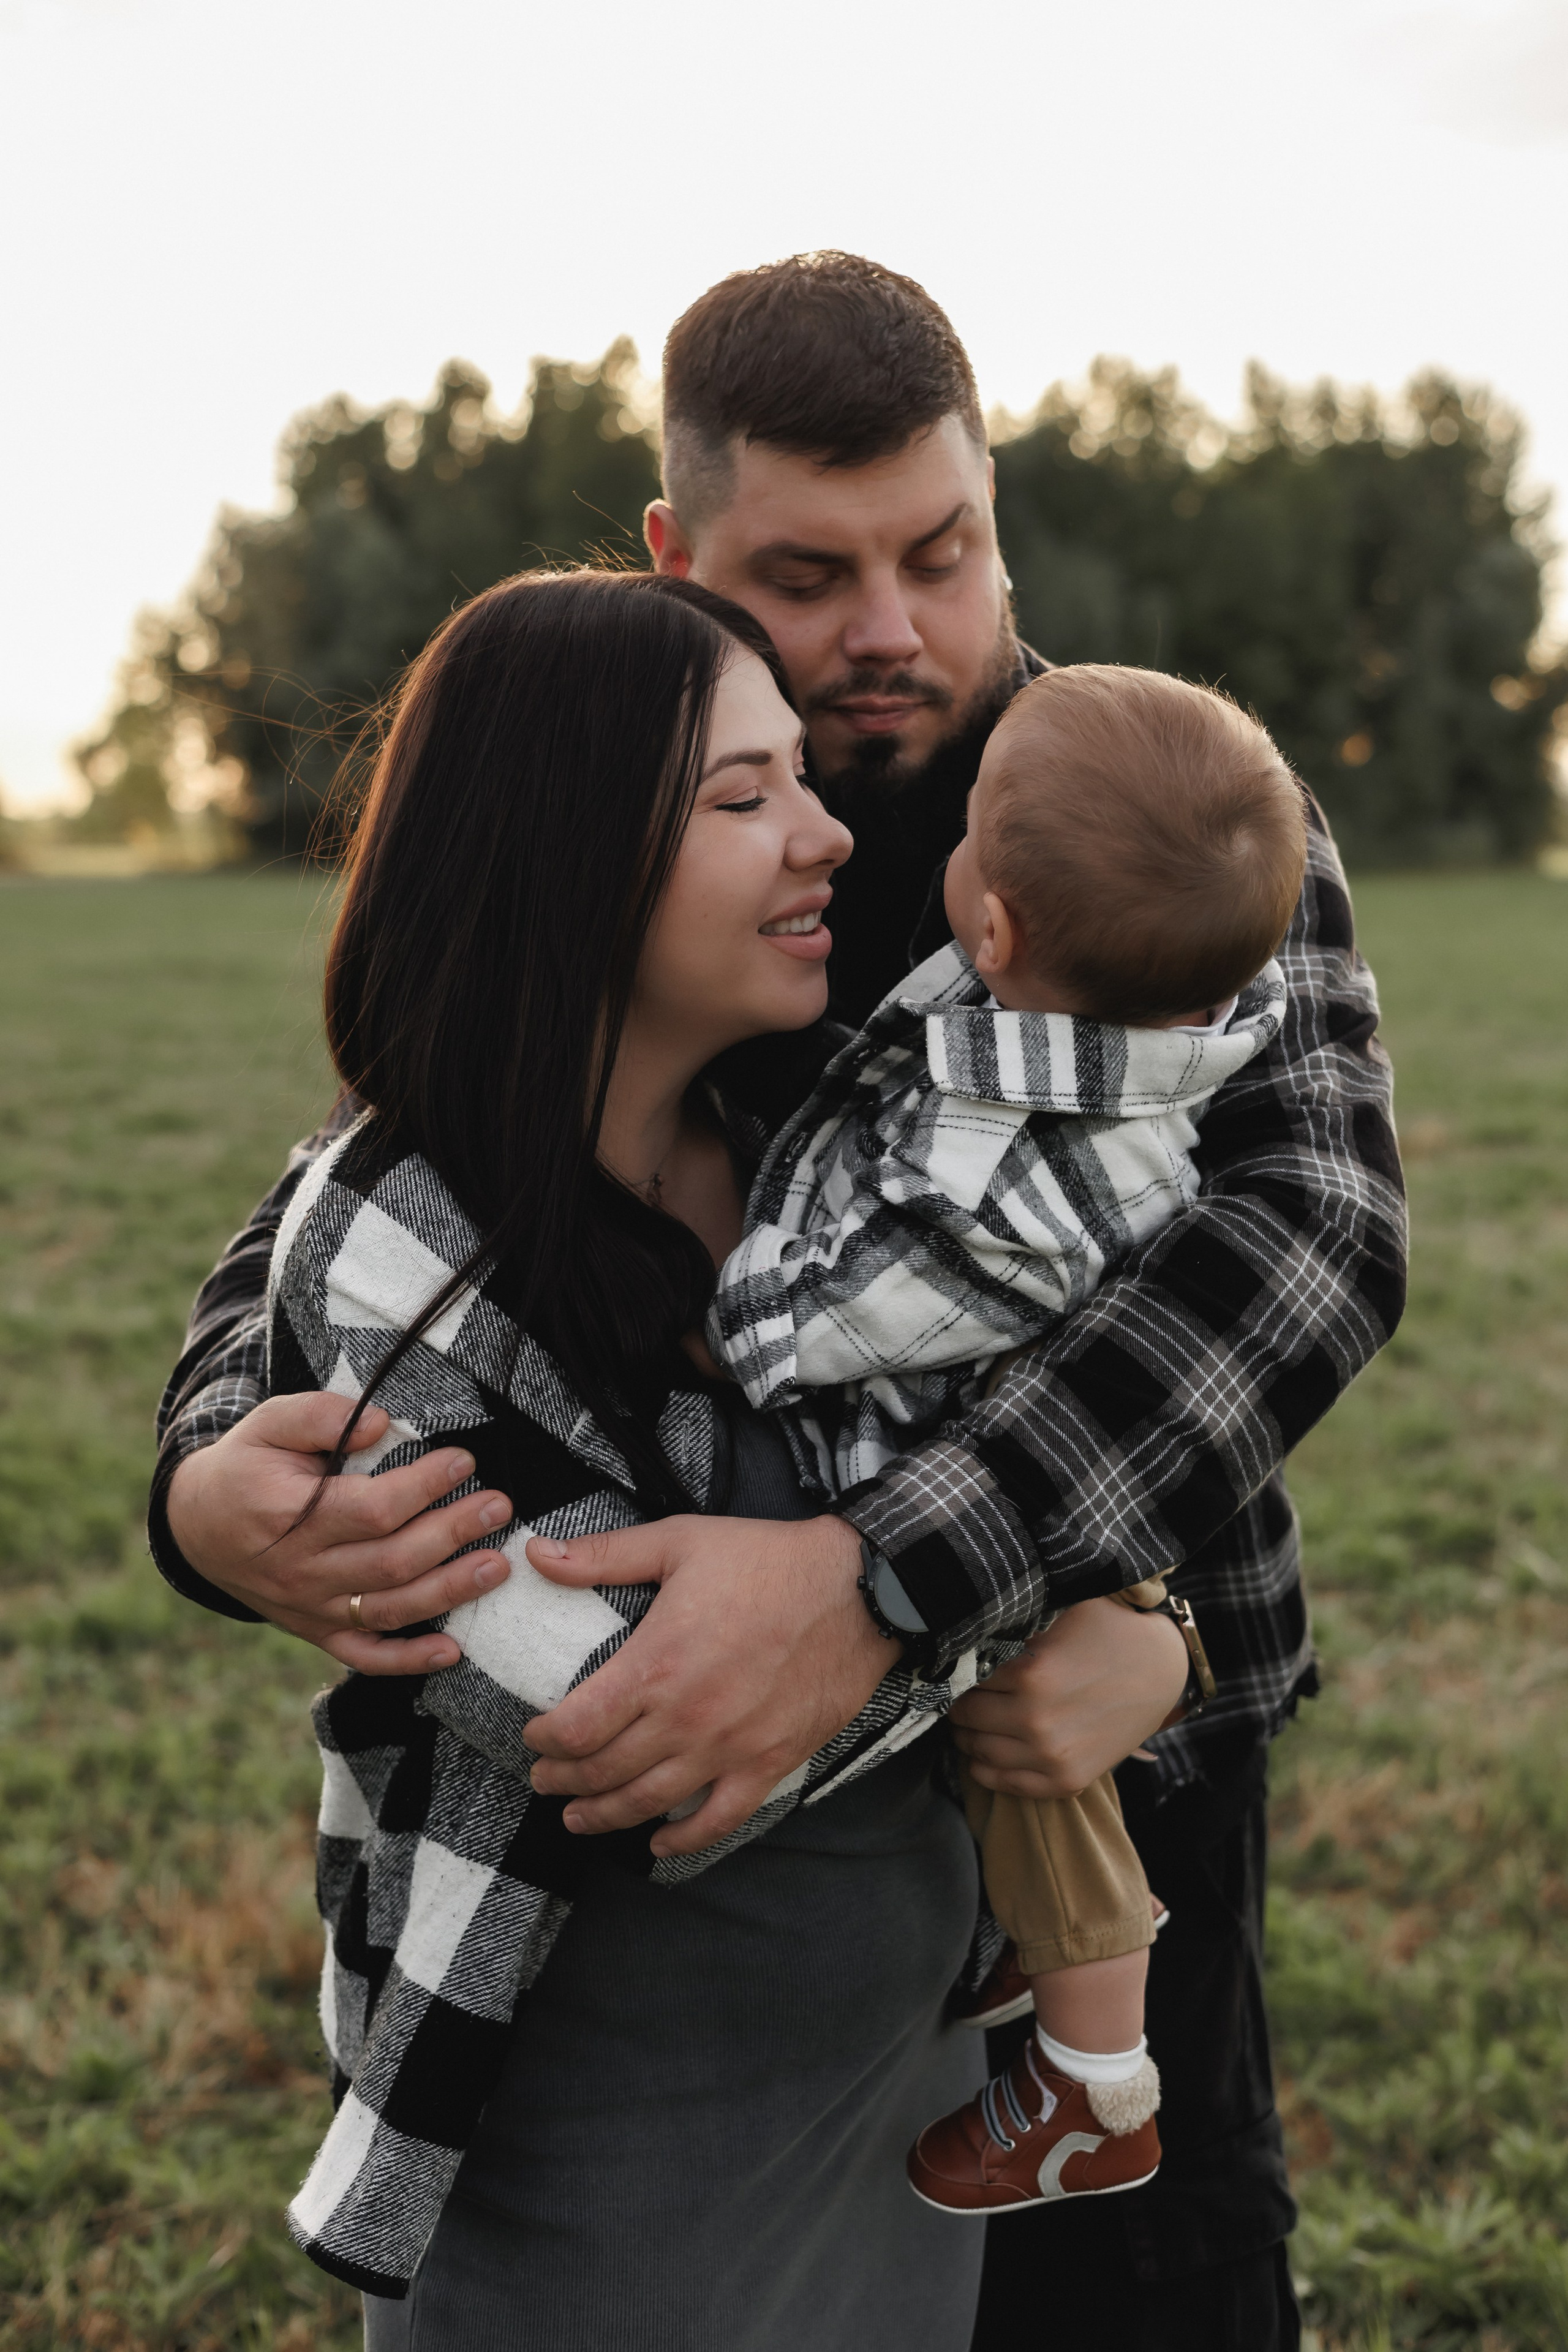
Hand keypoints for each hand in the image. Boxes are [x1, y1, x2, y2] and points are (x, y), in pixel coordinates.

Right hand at [164, 1393, 513, 1673]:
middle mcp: (300, 1571)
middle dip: (452, 1534)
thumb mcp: (267, 1424)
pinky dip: (407, 1660)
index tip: (463, 1462)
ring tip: (496, 1566)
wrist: (196, 1527)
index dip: (422, 1487)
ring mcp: (308, 1608)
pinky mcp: (314, 1631)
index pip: (370, 1509)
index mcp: (287, 1516)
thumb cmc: (245, 1467)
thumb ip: (319, 1415)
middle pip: (390, 1561)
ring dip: (448, 1592)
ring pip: (388, 1609)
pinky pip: (363, 1654)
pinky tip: (451, 1650)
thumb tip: (381, 1423)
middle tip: (498, 1507)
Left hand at [522, 1514, 893, 1857]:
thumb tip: (537, 1555)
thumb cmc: (767, 1561)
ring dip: (604, 1815)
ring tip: (578, 1817)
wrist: (857, 1589)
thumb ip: (603, 1555)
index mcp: (657, 1665)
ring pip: (649, 1802)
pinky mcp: (769, 1762)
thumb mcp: (679, 1542)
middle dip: (563, 1781)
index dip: (544, 1740)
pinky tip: (659, 1843)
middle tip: (545, 1779)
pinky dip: (683, 1839)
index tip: (533, 1737)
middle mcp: (686, 1718)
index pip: (577, 1725)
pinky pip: (718, 1819)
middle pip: (603, 1770)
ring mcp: (728, 1748)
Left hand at [948, 1596, 1187, 1798]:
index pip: (965, 1677)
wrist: (1161, 1671)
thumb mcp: (1060, 1612)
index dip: (960, 1670)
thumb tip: (967, 1626)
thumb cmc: (1108, 1632)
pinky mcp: (1067, 1780)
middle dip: (960, 1703)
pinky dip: (985, 1769)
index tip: (958, 1666)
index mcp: (1031, 1674)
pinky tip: (985, 1752)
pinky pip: (1004, 1784)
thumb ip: (1014, 1621)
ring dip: (967, 1736)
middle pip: (966, 1716)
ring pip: (977, 1751)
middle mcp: (1036, 1720)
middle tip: (960, 1693)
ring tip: (971, 1721)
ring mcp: (1051, 1756)